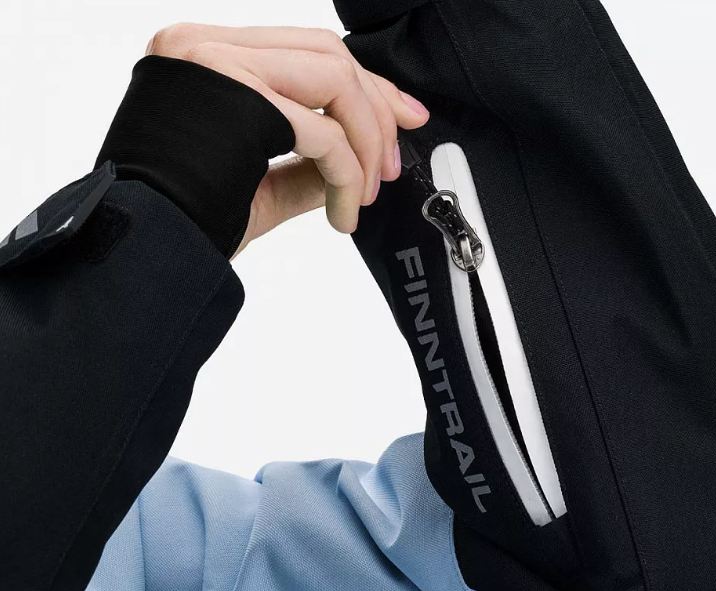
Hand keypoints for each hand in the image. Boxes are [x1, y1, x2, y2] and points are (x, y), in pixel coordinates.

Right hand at [146, 24, 429, 249]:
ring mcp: (217, 63)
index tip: (402, 117)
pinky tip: (345, 211)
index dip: (365, 86)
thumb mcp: (257, 186)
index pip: (308, 53)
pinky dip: (348, 174)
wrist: (143, 249)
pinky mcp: (236, 96)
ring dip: (366, 141)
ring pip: (334, 79)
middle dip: (376, 112)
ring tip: (365, 195)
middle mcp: (209, 48)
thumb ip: (306, 166)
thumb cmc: (184, 220)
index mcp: (208, 60)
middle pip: (328, 55)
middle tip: (389, 169)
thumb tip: (359, 164)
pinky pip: (323, 130)